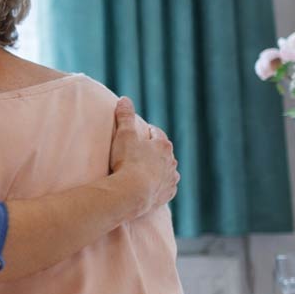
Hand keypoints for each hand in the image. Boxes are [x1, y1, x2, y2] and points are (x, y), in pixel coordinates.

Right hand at [109, 97, 178, 216]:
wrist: (131, 193)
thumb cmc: (127, 162)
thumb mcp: (123, 135)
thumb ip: (125, 117)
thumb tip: (125, 99)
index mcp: (162, 145)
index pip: (156, 133)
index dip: (147, 132)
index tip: (139, 134)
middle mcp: (171, 161)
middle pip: (163, 152)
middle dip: (154, 151)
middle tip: (139, 153)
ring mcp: (171, 178)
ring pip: (167, 170)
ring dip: (159, 169)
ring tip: (145, 172)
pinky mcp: (168, 194)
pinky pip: (166, 188)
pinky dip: (160, 186)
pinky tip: (151, 187)